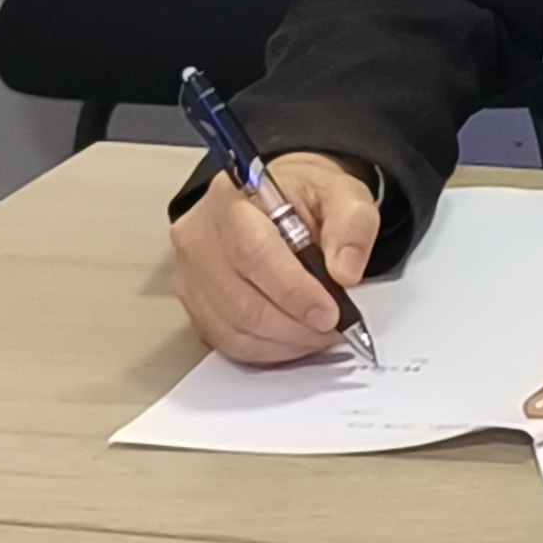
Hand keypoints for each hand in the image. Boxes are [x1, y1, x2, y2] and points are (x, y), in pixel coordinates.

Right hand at [168, 151, 378, 366]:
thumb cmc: (304, 196)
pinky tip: (293, 338)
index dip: (294, 292)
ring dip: (283, 341)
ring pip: (232, 327)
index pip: (255, 254)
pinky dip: (266, 348)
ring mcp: (191, 273)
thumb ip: (352, 225)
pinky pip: (226, 341)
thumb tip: (346, 272)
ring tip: (318, 333)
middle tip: (332, 328)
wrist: (277, 202)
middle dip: (294, 324)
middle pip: (240, 300)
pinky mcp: (193, 304)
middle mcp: (200, 236)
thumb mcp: (341, 193)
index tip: (330, 312)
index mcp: (232, 198)